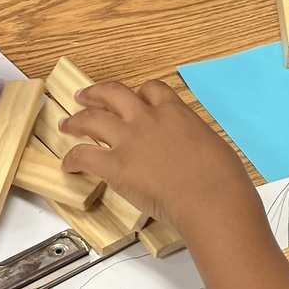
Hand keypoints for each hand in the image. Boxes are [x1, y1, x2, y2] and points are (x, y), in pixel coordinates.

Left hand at [60, 81, 260, 232]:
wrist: (211, 197)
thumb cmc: (222, 178)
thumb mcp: (212, 146)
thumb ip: (194, 142)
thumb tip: (192, 152)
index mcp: (176, 113)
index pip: (151, 90)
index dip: (138, 93)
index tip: (134, 98)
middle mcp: (148, 119)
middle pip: (114, 94)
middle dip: (97, 94)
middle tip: (85, 97)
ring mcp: (129, 140)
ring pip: (92, 118)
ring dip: (76, 120)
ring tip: (67, 124)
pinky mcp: (115, 165)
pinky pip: (84, 155)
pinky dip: (72, 158)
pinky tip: (69, 165)